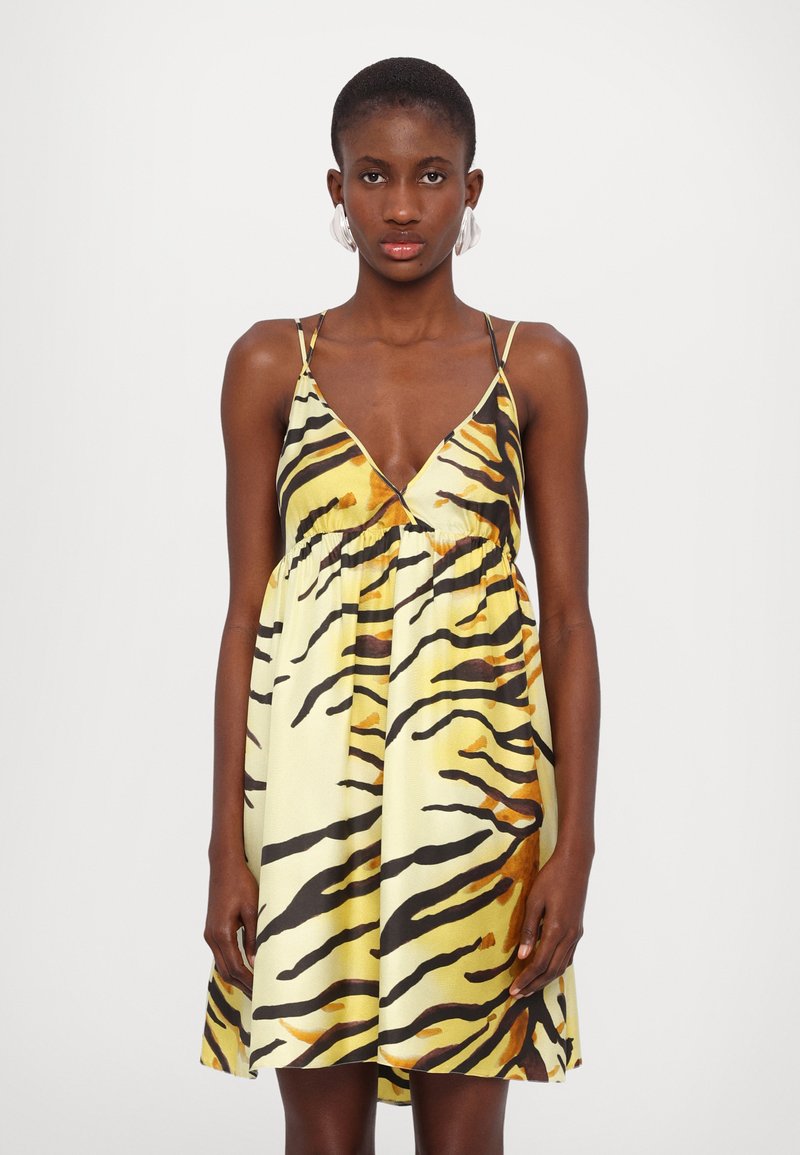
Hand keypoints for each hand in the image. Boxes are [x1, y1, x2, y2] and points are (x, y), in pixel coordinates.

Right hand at [203, 854, 258, 997]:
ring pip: (222, 965)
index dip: (249, 982)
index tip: (263, 992)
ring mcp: (209, 934)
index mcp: (222, 933)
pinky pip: (221, 954)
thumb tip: (256, 964)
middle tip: (261, 996)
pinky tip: (245, 968)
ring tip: (254, 987)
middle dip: (243, 985)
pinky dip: (232, 965)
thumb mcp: (253, 909)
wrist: (224, 866)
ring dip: (237, 977)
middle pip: (226, 971)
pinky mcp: (212, 930)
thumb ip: (254, 937)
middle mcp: (212, 937)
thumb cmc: (241, 883)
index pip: (236, 967)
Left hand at [509, 845, 590, 998]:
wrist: (575, 863)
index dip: (526, 979)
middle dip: (534, 985)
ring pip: (562, 966)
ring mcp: (576, 934)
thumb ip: (529, 930)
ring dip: (545, 979)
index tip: (513, 990)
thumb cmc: (551, 878)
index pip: (539, 963)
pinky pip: (568, 957)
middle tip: (518, 995)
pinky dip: (556, 968)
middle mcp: (570, 936)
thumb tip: (522, 956)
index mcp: (557, 930)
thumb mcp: (534, 900)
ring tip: (530, 987)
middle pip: (551, 970)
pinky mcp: (578, 930)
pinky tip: (547, 970)